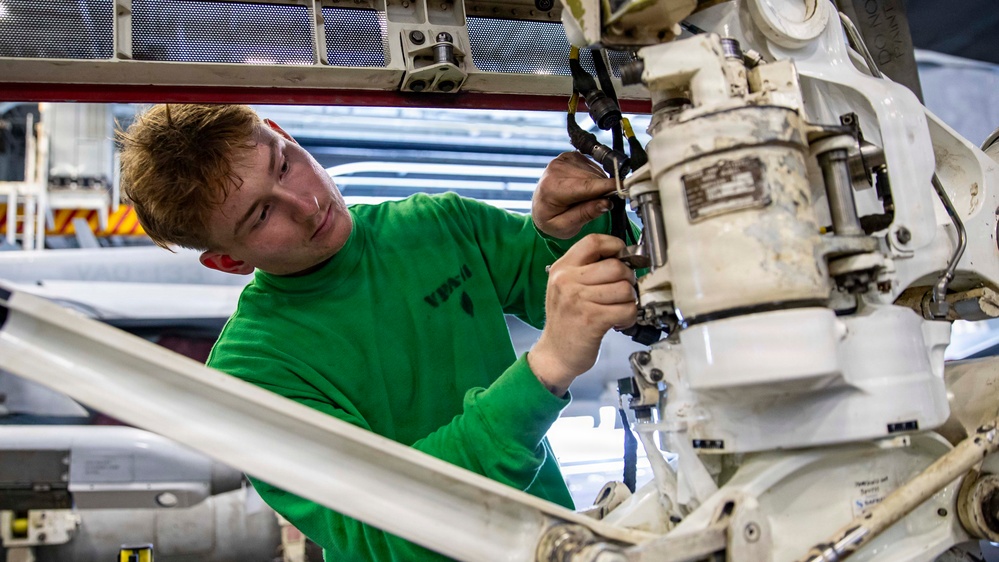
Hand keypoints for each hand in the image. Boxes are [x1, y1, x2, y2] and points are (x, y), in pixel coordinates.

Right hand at [529, 235, 636, 394]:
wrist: (555, 353)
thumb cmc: (565, 320)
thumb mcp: (565, 287)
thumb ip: (586, 269)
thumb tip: (621, 257)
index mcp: (562, 269)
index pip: (593, 241)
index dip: (615, 246)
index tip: (623, 256)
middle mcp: (567, 281)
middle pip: (615, 266)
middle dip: (628, 278)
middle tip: (624, 290)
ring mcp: (579, 301)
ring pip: (624, 288)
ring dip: (630, 300)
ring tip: (620, 307)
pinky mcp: (592, 320)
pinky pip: (626, 309)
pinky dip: (630, 316)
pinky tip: (620, 320)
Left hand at [532, 152, 615, 239]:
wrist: (540, 208)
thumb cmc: (551, 219)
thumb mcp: (565, 226)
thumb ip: (585, 214)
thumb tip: (606, 203)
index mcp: (552, 187)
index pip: (586, 185)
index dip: (607, 187)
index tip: (624, 188)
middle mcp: (556, 169)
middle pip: (593, 179)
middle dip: (602, 192)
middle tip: (597, 206)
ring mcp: (563, 160)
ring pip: (596, 172)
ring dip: (598, 186)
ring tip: (585, 199)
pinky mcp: (571, 156)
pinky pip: (593, 167)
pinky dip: (595, 179)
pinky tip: (584, 188)